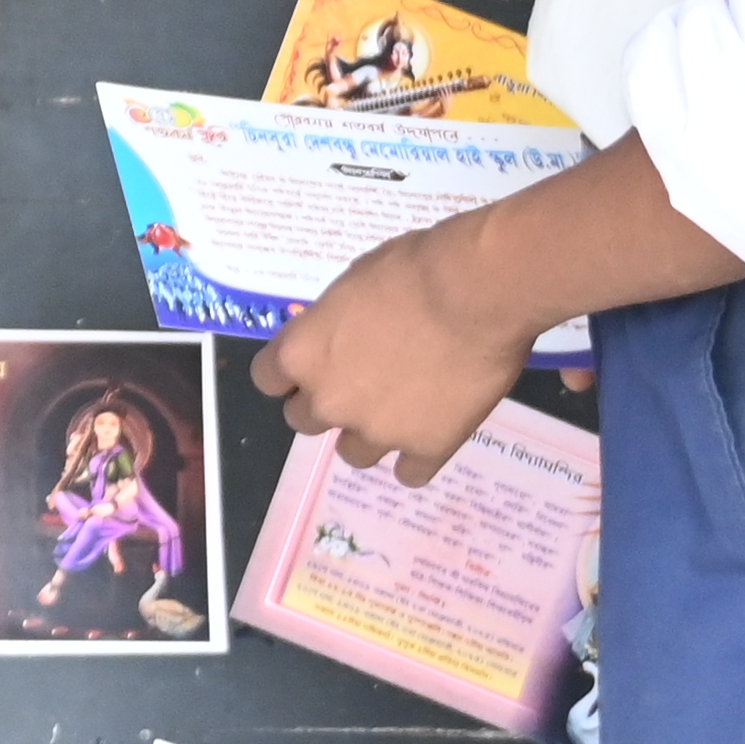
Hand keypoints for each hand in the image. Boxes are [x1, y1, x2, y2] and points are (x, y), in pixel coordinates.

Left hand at [250, 222, 531, 488]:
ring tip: (396, 413)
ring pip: (354, 454)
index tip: (312, 364)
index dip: (289, 374)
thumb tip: (342, 336)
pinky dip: (416, 459)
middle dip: (327, 404)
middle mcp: (329, 401)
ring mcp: (378, 431)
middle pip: (305, 420)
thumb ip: (334, 325)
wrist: (476, 291)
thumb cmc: (412, 269)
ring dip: (367, 436)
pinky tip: (429, 438)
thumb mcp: (352, 283)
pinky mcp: (427, 448)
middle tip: (359, 385)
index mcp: (302, 355)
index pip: (268, 380)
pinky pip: (410, 474)